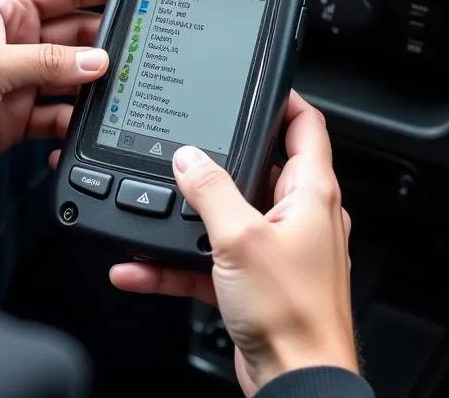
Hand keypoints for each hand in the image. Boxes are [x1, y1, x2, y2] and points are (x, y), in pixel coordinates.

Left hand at [0, 0, 113, 199]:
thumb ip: (44, 63)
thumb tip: (95, 61)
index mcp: (6, 13)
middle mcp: (17, 44)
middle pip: (78, 35)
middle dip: (107, 44)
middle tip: (139, 54)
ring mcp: (20, 83)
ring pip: (73, 80)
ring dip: (93, 90)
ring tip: (117, 97)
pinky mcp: (18, 120)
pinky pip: (59, 119)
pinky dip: (73, 128)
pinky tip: (81, 133)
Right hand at [109, 93, 357, 395]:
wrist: (295, 384)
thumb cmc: (293, 316)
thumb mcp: (240, 238)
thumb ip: (209, 190)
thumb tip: (188, 157)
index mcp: (310, 193)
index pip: (304, 125)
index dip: (282, 98)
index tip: (255, 82)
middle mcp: (298, 216)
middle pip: (256, 166)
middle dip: (215, 159)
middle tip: (184, 143)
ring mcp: (276, 249)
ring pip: (224, 216)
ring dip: (185, 218)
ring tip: (150, 210)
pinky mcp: (255, 282)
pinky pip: (207, 260)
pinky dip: (174, 261)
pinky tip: (139, 265)